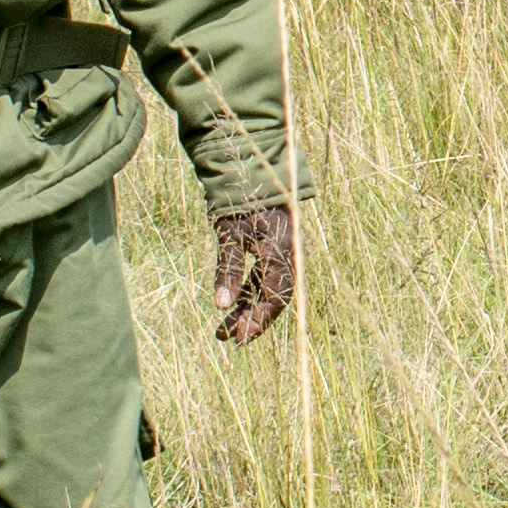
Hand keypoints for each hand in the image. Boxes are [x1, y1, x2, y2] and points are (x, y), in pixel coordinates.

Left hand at [211, 202, 300, 343]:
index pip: (274, 297)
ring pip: (265, 291)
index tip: (240, 339)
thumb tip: (221, 305)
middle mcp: (286, 256)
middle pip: (272, 298)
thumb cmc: (240, 200)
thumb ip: (228, 270)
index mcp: (280, 252)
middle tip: (228, 339)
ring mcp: (280, 254)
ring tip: (222, 329)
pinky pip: (262, 279)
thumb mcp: (230, 235)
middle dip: (250, 320)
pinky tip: (230, 305)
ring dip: (246, 309)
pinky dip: (247, 293)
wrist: (252, 169)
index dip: (259, 321)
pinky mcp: (271, 250)